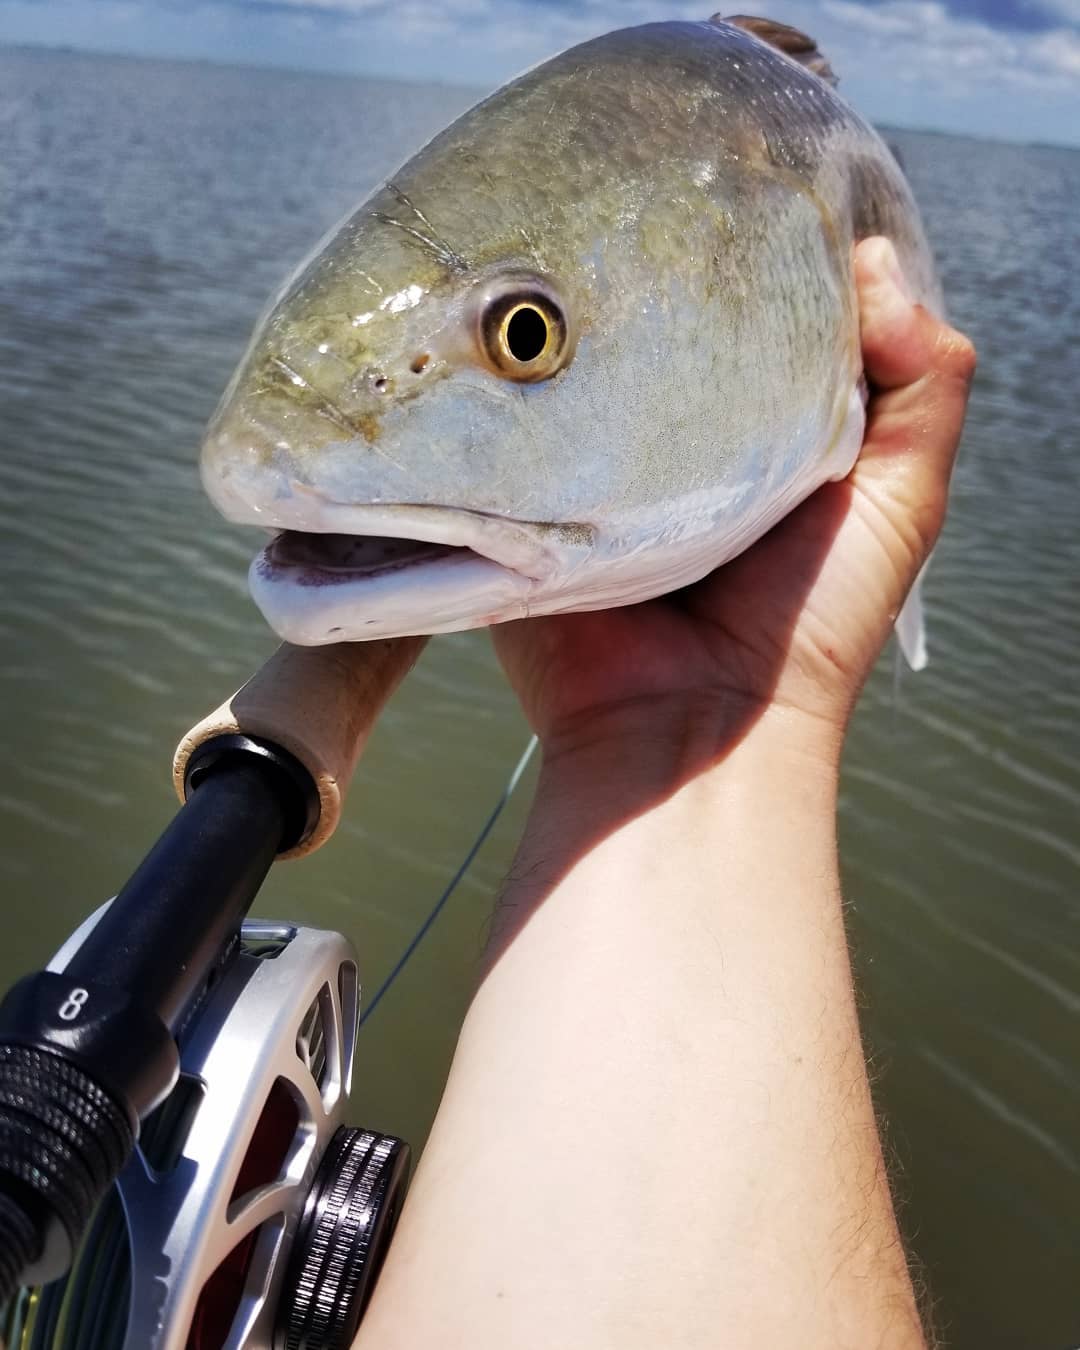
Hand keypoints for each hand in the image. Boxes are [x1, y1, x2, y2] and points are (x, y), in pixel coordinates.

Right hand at [493, 238, 974, 757]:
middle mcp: (684, 434)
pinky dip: (529, 365)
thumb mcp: (901, 498)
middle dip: (677, 265)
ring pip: (601, 352)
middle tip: (660, 197)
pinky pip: (523, 409)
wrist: (688, 723)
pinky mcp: (530, 482)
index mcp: (768, 428)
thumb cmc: (808, 620)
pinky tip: (524, 306)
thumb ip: (923, 385)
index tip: (759, 188)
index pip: (772, 312)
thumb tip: (874, 264)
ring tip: (585, 230)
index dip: (774, 254)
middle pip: (681, 320)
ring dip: (598, 309)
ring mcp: (601, 456)